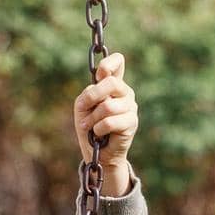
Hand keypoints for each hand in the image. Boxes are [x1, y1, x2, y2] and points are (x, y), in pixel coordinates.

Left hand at [73, 52, 137, 173]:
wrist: (97, 152)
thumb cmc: (89, 127)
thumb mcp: (83, 107)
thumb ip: (89, 94)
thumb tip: (103, 96)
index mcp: (113, 84)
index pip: (118, 62)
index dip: (108, 63)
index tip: (99, 74)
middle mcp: (125, 92)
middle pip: (111, 82)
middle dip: (92, 97)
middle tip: (84, 109)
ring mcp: (131, 106)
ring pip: (108, 106)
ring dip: (93, 118)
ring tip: (91, 127)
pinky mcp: (132, 122)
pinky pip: (110, 121)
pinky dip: (98, 129)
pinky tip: (99, 134)